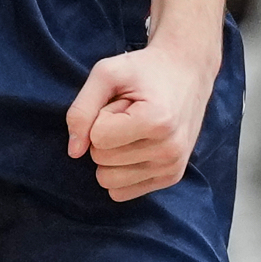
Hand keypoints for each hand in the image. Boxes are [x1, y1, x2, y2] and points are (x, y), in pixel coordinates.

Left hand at [64, 40, 215, 200]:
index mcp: (157, 121)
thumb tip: (74, 152)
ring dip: (113, 153)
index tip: (123, 101)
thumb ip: (82, 110)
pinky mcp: (171, 178)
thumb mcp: (106, 73)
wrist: (186, 72)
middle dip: (105, 134)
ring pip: (109, 181)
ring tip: (134, 128)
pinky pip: (122, 192)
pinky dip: (120, 169)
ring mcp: (172, 168)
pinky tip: (139, 144)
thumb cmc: (143, 69)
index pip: (97, 138)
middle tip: (129, 113)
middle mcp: (169, 150)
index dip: (101, 115)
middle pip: (101, 160)